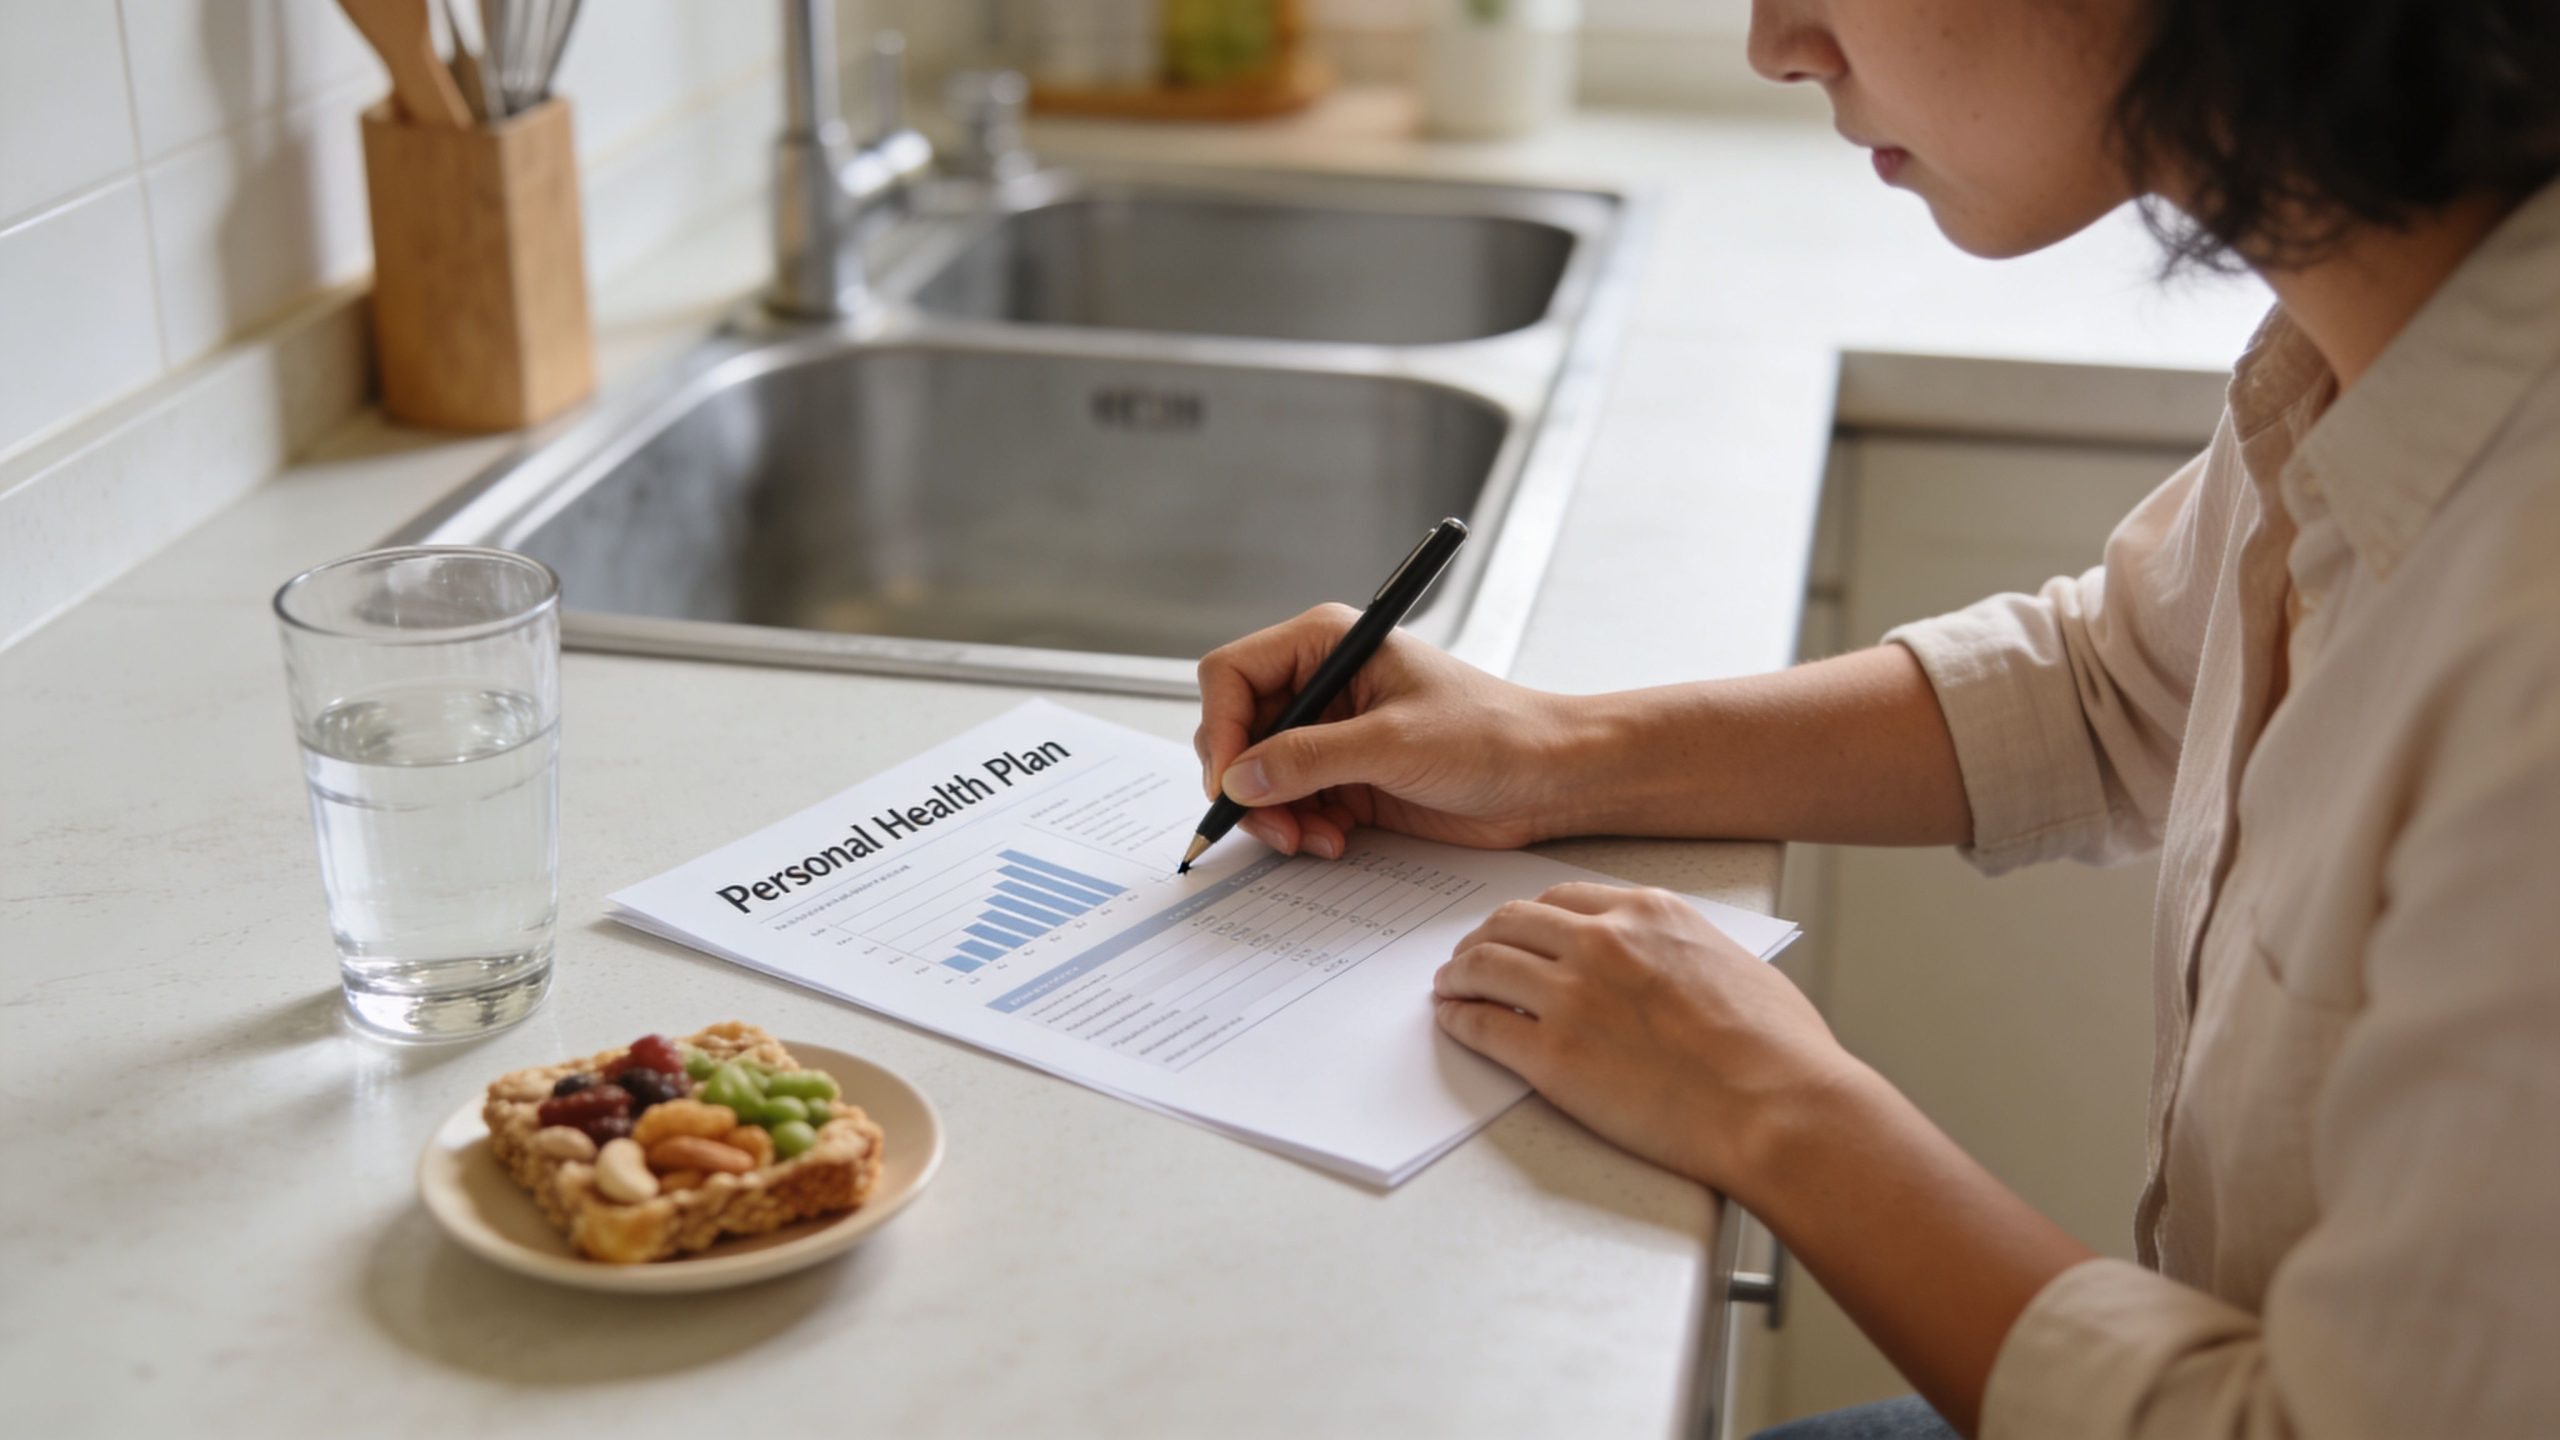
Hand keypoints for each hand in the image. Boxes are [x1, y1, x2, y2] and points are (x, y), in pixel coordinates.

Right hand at [1193, 604, 1583, 857]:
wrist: (1548, 778)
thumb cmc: (1491, 734)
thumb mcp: (1394, 743)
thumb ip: (1310, 758)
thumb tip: (1239, 778)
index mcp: (1327, 643)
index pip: (1232, 675)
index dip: (1221, 729)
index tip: (1231, 782)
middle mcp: (1320, 683)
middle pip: (1237, 731)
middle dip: (1247, 785)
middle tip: (1275, 826)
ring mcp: (1330, 733)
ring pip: (1259, 777)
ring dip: (1274, 815)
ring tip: (1311, 840)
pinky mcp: (1345, 777)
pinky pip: (1292, 805)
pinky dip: (1300, 829)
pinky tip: (1334, 841)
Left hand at [1431, 881, 1857, 1195]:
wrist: (1779, 1109)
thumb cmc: (1779, 1051)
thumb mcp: (1734, 965)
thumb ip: (1683, 952)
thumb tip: (1667, 967)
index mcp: (1648, 914)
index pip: (1565, 898)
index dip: (1532, 917)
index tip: (1520, 930)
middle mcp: (1603, 943)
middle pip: (1514, 923)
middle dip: (1484, 937)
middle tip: (1469, 955)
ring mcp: (1572, 998)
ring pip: (1486, 966)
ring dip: (1459, 974)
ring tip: (1449, 986)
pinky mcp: (1552, 1058)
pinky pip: (1482, 1027)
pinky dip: (1458, 1019)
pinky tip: (1452, 1021)